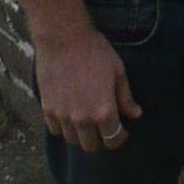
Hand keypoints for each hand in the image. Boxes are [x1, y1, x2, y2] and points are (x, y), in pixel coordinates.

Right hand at [36, 25, 143, 153]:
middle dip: (100, 139)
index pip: (113, 140)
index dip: (119, 138)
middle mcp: (82, 120)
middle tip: (102, 126)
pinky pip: (56, 130)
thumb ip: (126, 97)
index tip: (121, 130)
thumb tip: (135, 114)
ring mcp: (63, 116)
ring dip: (81, 133)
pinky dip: (63, 126)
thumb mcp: (117, 71)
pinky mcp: (47, 109)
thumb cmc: (94, 51)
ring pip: (73, 140)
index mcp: (104, 112)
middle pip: (91, 146)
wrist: (63, 37)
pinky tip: (69, 111)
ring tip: (85, 116)